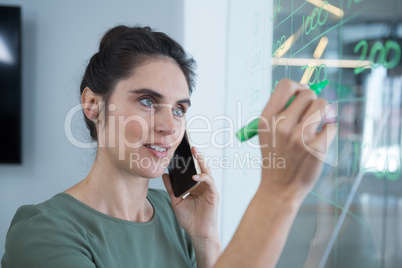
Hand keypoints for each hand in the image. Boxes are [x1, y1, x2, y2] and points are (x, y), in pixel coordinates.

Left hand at [162, 146, 219, 241]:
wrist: (198, 233)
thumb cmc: (190, 219)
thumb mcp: (176, 201)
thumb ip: (171, 188)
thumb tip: (165, 175)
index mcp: (195, 186)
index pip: (193, 170)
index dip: (189, 161)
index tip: (182, 152)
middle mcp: (203, 186)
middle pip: (201, 167)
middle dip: (197, 156)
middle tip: (191, 147)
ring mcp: (209, 189)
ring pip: (207, 171)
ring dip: (202, 162)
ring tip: (195, 154)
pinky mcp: (213, 195)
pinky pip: (209, 182)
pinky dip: (203, 177)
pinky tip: (195, 176)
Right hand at [257, 79, 335, 202]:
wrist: (278, 189)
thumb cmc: (276, 158)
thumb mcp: (266, 133)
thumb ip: (281, 111)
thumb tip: (306, 90)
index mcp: (266, 119)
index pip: (286, 85)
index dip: (298, 87)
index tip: (301, 96)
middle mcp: (281, 125)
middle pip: (308, 94)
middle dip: (312, 101)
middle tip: (309, 116)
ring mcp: (299, 137)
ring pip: (323, 105)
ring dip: (323, 113)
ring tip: (316, 126)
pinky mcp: (316, 148)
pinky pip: (331, 127)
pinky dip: (328, 132)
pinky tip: (318, 142)